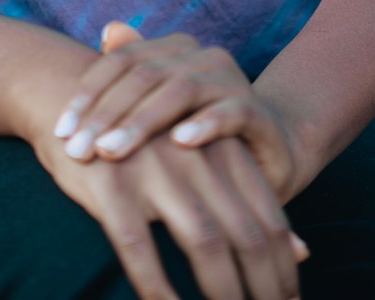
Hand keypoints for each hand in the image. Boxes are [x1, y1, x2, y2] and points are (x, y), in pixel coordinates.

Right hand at [36, 119, 307, 299]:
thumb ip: (252, 203)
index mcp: (224, 150)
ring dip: (222, 294)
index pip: (270, 218)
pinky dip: (156, 287)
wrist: (69, 94)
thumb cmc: (148, 142)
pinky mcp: (113, 182)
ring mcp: (157, 167)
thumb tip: (305, 253)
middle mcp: (198, 156)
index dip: (284, 268)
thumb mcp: (204, 159)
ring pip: (205, 242)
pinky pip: (140, 247)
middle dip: (263, 289)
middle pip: (247, 234)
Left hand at [52, 22, 302, 201]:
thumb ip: (134, 74)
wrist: (271, 150)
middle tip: (77, 151)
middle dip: (105, 115)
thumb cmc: (201, 132)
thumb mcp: (161, 110)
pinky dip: (205, 124)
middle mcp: (202, 57)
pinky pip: (231, 112)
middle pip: (144, 77)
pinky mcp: (258, 112)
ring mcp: (232, 81)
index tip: (60, 131)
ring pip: (180, 92)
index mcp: (174, 50)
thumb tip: (109, 28)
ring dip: (142, 122)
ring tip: (111, 151)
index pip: (121, 62)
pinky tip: (179, 142)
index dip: (88, 94)